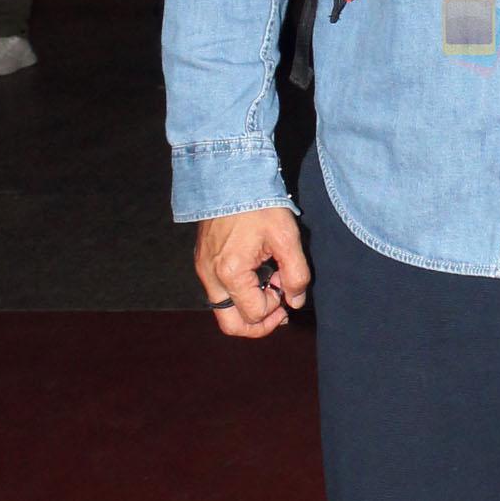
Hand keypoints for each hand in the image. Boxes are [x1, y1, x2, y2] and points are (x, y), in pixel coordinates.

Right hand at [193, 207, 309, 339]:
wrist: (230, 176)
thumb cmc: (258, 204)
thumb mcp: (286, 238)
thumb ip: (296, 274)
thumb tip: (296, 300)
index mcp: (230, 273)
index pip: (255, 314)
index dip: (276, 307)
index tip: (285, 282)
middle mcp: (211, 277)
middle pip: (231, 324)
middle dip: (259, 323)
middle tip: (279, 309)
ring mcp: (203, 270)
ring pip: (224, 310)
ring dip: (249, 306)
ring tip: (269, 285)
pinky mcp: (202, 262)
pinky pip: (219, 292)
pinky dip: (239, 293)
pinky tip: (256, 274)